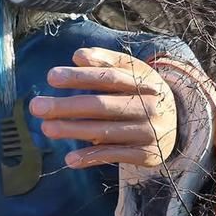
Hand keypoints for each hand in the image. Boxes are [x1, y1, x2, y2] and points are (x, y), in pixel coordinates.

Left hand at [30, 48, 176, 170]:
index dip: (80, 77)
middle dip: (67, 106)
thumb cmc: (141, 92)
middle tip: (36, 106)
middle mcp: (147, 105)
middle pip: (102, 105)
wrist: (179, 123)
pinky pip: (114, 156)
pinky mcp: (147, 154)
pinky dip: (91, 157)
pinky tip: (69, 159)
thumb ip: (104, 61)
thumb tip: (77, 56)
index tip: (51, 77)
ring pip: (105, 131)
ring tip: (46, 128)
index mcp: (142, 81)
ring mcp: (148, 131)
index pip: (109, 77)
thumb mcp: (131, 72)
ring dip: (73, 131)